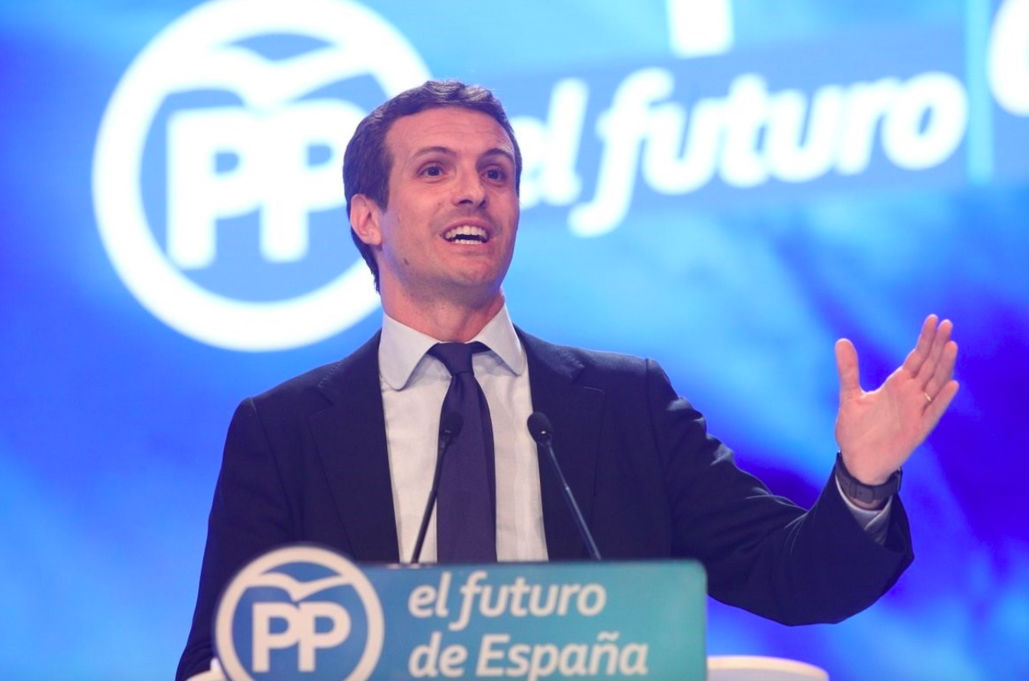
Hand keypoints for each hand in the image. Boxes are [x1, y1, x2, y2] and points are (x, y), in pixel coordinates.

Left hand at [834, 314, 958, 484]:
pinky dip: (942, 400)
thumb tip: (842, 341)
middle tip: (947, 323)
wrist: (857, 461)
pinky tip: (951, 385)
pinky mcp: (917, 430)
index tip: (934, 319)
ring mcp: (916, 411)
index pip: (916, 357)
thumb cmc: (856, 430)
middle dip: (938, 345)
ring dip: (944, 366)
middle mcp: (911, 395)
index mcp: (897, 385)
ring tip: (952, 345)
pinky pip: (933, 413)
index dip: (925, 339)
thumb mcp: (850, 395)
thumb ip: (848, 370)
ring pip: (935, 385)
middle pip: (929, 365)